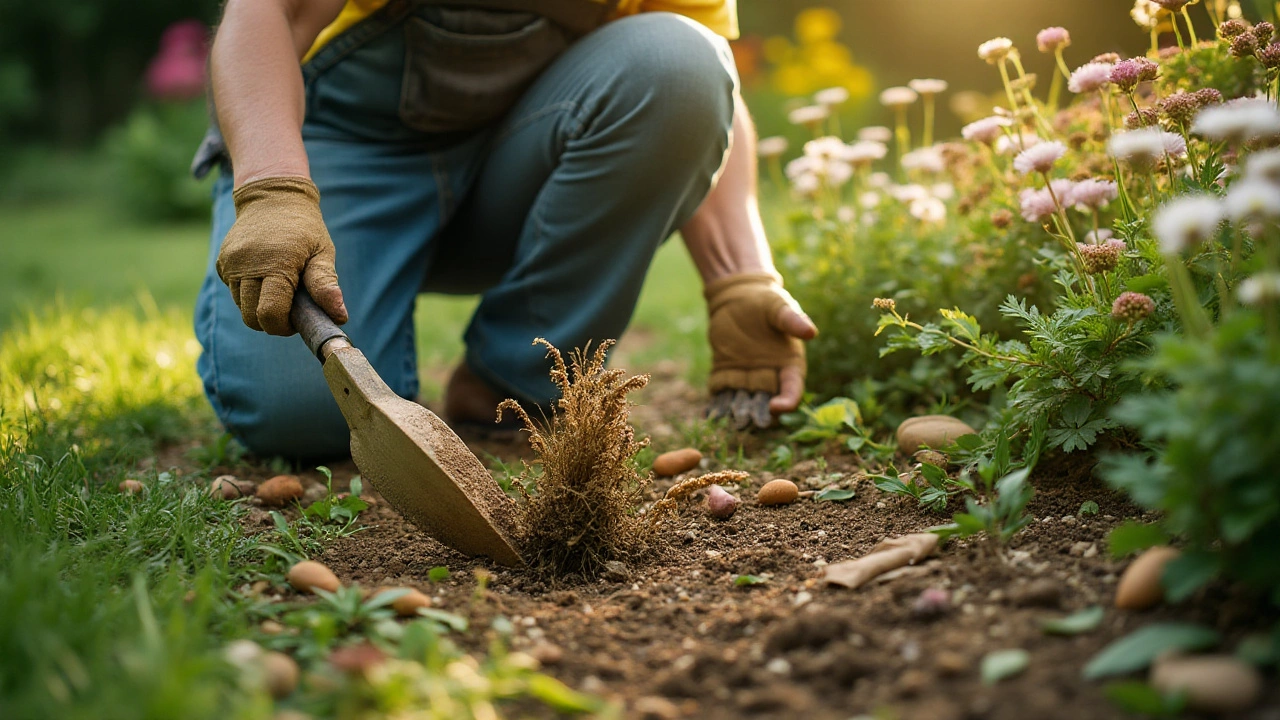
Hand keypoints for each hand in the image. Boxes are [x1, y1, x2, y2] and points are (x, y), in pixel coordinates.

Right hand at [216, 176, 346, 334]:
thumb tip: (339, 316)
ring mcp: (231, 263)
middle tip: (289, 308)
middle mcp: (248, 264)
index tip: (296, 320)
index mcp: (277, 264)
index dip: (283, 326)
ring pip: (241, 307)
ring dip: (259, 308)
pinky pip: (234, 292)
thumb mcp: (323, 251)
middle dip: (271, 322)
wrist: (273, 197)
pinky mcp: (221, 262)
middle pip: (251, 317)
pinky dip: (248, 294)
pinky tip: (264, 276)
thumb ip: (326, 284)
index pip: (270, 314)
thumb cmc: (305, 228)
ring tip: (279, 290)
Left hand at [704, 273, 816, 428]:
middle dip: (760, 415)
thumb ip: (792, 321)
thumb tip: (811, 332)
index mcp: (789, 364)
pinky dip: (717, 406)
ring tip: (727, 423)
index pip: (792, 388)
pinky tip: (709, 416)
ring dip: (737, 413)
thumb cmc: (765, 300)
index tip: (776, 407)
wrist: (737, 296)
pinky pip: (723, 393)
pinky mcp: (727, 373)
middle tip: (748, 422)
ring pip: (745, 402)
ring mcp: (748, 377)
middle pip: (768, 402)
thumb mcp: (779, 307)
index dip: (787, 401)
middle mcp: (771, 376)